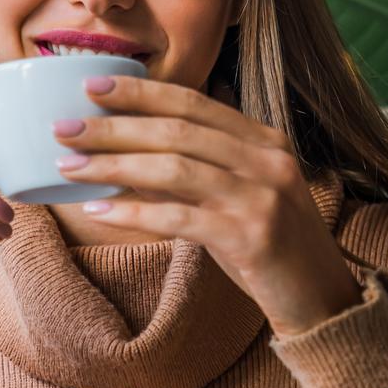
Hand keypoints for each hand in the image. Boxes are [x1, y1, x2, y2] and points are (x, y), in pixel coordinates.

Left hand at [51, 75, 360, 335]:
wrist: (322, 301)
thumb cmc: (273, 248)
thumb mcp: (241, 195)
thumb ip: (200, 168)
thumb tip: (131, 149)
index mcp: (265, 140)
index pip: (195, 103)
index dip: (141, 92)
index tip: (92, 85)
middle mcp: (267, 160)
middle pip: (178, 130)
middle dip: (114, 125)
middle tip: (64, 126)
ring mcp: (263, 197)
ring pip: (174, 168)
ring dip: (113, 164)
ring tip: (68, 165)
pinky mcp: (252, 237)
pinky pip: (180, 218)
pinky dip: (135, 212)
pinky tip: (99, 210)